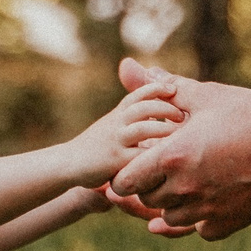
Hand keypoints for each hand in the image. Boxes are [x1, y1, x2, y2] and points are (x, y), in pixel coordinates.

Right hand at [66, 77, 184, 187]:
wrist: (68, 162)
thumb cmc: (94, 146)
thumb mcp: (111, 126)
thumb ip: (129, 119)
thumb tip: (155, 112)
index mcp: (117, 114)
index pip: (138, 94)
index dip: (156, 88)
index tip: (173, 89)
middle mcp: (116, 123)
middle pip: (144, 107)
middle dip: (165, 107)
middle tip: (182, 114)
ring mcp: (116, 140)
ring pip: (143, 128)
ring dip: (164, 128)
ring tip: (180, 133)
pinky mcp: (115, 160)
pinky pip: (139, 155)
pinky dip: (154, 154)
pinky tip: (167, 157)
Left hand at [107, 57, 250, 241]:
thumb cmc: (250, 112)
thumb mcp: (205, 95)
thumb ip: (162, 88)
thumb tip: (127, 68)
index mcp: (173, 157)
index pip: (125, 181)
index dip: (128, 172)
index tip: (139, 162)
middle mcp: (186, 188)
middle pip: (147, 199)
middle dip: (150, 184)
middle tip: (166, 166)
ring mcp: (208, 210)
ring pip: (171, 218)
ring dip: (173, 203)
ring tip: (189, 179)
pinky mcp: (229, 223)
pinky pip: (201, 229)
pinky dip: (202, 217)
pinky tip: (212, 196)